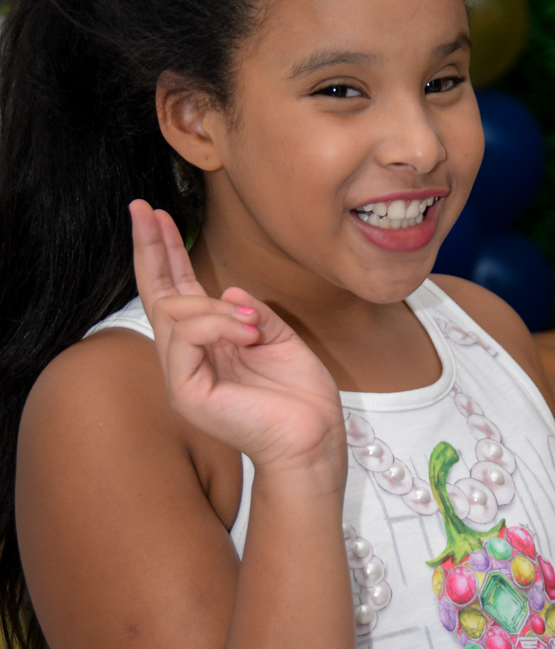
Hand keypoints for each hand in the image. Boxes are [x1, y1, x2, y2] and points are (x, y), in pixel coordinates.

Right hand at [130, 201, 345, 491]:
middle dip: (152, 248)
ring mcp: (182, 377)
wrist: (314, 439)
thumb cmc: (300, 397)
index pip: (176, 292)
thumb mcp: (279, 337)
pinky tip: (246, 333)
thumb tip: (227, 290)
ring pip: (174, 312)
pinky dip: (217, 325)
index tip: (155, 215)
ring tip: (252, 327)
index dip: (165, 253)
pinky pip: (186, 337)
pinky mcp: (187, 392)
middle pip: (157, 295)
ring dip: (214, 307)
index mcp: (209, 345)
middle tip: (145, 209)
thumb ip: (251, 311)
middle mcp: (187, 359)